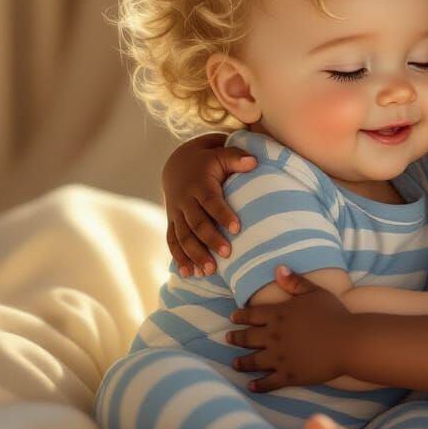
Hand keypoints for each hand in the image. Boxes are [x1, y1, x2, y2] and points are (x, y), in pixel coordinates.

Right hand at [162, 133, 257, 276]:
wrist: (177, 165)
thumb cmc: (207, 161)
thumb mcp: (220, 154)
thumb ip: (236, 157)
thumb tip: (254, 161)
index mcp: (199, 185)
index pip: (211, 201)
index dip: (223, 214)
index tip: (237, 228)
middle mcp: (185, 201)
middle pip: (196, 223)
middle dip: (210, 240)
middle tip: (227, 254)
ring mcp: (177, 214)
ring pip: (183, 237)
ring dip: (194, 255)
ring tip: (209, 271)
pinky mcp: (173, 223)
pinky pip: (172, 242)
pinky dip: (179, 258)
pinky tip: (190, 274)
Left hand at [226, 267, 352, 391]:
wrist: (345, 341)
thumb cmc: (333, 314)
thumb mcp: (314, 292)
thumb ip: (295, 282)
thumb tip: (278, 268)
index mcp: (278, 315)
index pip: (253, 314)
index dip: (241, 315)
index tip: (232, 317)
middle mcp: (273, 336)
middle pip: (249, 338)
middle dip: (237, 338)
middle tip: (228, 338)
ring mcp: (279, 358)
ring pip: (254, 361)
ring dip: (242, 362)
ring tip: (235, 363)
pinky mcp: (288, 375)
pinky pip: (268, 382)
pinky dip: (258, 385)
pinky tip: (251, 386)